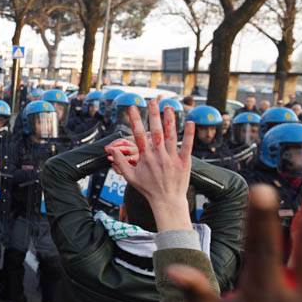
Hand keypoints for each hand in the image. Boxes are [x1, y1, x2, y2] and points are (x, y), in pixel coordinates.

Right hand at [106, 102, 194, 231]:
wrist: (167, 201)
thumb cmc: (148, 189)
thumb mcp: (130, 177)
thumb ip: (121, 163)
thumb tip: (111, 151)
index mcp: (145, 157)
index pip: (138, 135)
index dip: (135, 120)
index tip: (132, 108)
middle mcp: (158, 155)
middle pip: (155, 131)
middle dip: (153, 114)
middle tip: (151, 101)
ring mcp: (172, 158)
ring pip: (171, 135)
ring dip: (169, 120)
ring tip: (168, 107)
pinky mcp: (184, 162)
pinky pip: (187, 145)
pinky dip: (189, 134)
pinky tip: (190, 122)